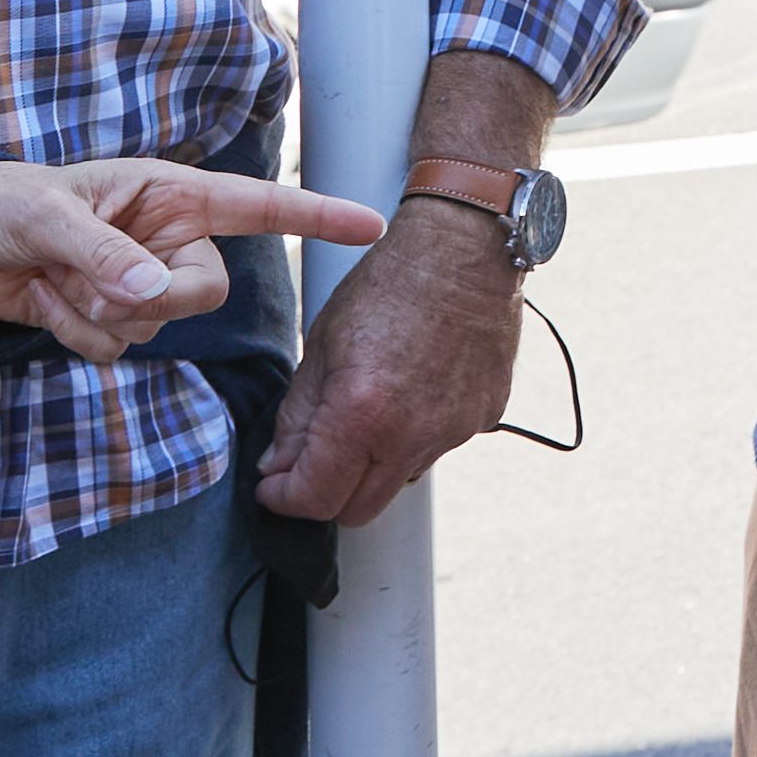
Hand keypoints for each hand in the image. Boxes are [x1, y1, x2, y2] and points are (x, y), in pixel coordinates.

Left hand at [0, 159, 383, 368]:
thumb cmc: (1, 203)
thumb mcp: (46, 217)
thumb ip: (102, 255)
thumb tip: (149, 292)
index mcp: (168, 192)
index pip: (255, 205)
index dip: (314, 215)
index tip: (372, 223)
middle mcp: (165, 236)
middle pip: (202, 289)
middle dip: (148, 297)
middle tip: (88, 279)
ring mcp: (140, 280)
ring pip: (156, 325)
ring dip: (98, 315)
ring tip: (53, 279)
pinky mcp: (111, 317)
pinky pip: (119, 350)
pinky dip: (79, 336)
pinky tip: (45, 305)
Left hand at [255, 51, 552, 527]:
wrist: (465, 246)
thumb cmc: (389, 281)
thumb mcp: (322, 342)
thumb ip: (297, 414)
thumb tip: (277, 466)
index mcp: (362, 413)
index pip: (315, 499)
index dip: (283, 498)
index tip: (272, 485)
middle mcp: (412, 436)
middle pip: (358, 511)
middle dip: (323, 496)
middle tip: (306, 463)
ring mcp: (454, 433)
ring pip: (398, 482)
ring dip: (371, 465)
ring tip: (364, 410)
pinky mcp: (484, 420)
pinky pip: (437, 448)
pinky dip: (413, 437)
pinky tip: (409, 389)